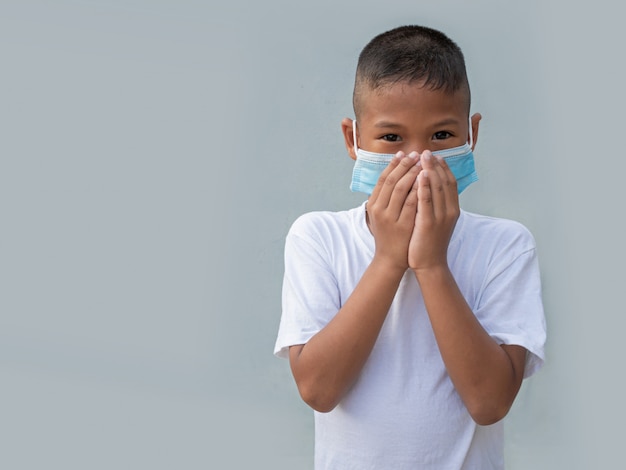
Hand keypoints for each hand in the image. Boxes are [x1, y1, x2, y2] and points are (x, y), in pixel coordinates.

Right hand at [367, 151, 419, 272]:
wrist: (391, 259)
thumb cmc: (389, 235)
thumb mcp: (382, 214)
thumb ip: (385, 197)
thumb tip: (393, 175)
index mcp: (373, 204)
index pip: (382, 178)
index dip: (393, 164)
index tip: (404, 153)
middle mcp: (378, 209)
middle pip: (391, 180)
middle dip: (404, 165)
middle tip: (416, 154)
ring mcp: (390, 217)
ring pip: (400, 189)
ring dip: (412, 173)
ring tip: (423, 163)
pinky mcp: (403, 225)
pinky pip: (411, 203)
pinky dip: (419, 190)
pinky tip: (427, 180)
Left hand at [408, 151, 459, 272]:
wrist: (429, 264)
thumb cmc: (430, 242)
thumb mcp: (437, 221)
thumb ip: (436, 205)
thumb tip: (432, 189)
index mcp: (452, 209)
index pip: (450, 183)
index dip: (443, 168)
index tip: (436, 156)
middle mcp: (449, 211)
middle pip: (444, 182)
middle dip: (435, 165)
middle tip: (426, 151)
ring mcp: (440, 217)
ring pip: (437, 188)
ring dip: (430, 170)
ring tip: (423, 157)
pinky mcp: (429, 224)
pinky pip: (426, 201)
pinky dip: (424, 187)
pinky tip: (420, 175)